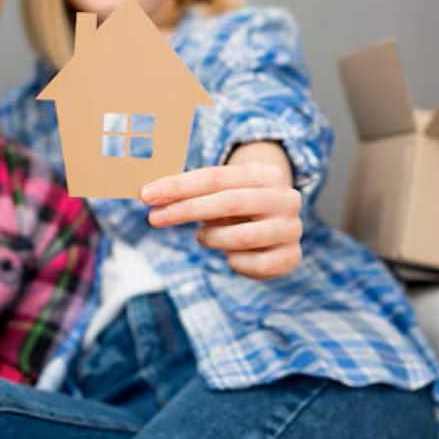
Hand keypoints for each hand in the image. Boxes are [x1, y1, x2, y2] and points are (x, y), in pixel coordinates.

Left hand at [142, 143, 302, 279]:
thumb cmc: (237, 204)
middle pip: (228, 202)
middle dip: (186, 210)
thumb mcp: (219, 192)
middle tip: (154, 218)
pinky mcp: (291, 257)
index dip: (179, 186)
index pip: (216, 176)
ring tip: (203, 237)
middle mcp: (285, 198)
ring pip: (240, 237)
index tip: (147, 195)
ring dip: (211, 238)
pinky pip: (253, 265)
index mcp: (267, 174)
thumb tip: (149, 193)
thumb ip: (191, 190)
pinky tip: (229, 256)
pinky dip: (234, 261)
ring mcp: (291, 229)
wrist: (277, 225)